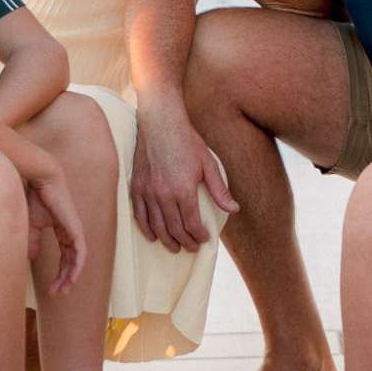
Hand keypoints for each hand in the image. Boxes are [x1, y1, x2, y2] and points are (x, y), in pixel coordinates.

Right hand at [22, 168, 86, 294]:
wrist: (41, 180)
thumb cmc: (34, 198)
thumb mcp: (31, 225)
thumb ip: (33, 241)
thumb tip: (30, 258)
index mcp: (63, 231)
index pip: (65, 257)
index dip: (59, 273)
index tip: (52, 289)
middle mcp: (71, 232)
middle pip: (71, 261)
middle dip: (65, 279)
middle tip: (58, 294)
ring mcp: (75, 230)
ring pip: (77, 260)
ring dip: (71, 276)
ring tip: (63, 290)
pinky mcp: (75, 228)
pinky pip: (80, 252)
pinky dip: (77, 266)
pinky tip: (72, 278)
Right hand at [129, 100, 236, 253]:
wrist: (160, 122)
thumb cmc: (187, 141)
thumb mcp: (208, 164)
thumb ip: (219, 190)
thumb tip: (234, 209)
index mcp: (184, 190)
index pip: (192, 224)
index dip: (199, 236)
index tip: (205, 239)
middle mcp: (164, 195)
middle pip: (175, 229)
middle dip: (185, 242)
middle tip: (191, 248)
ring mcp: (148, 192)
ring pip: (157, 226)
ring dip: (167, 240)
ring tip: (175, 247)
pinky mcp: (137, 187)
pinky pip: (139, 215)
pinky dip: (147, 229)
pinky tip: (153, 236)